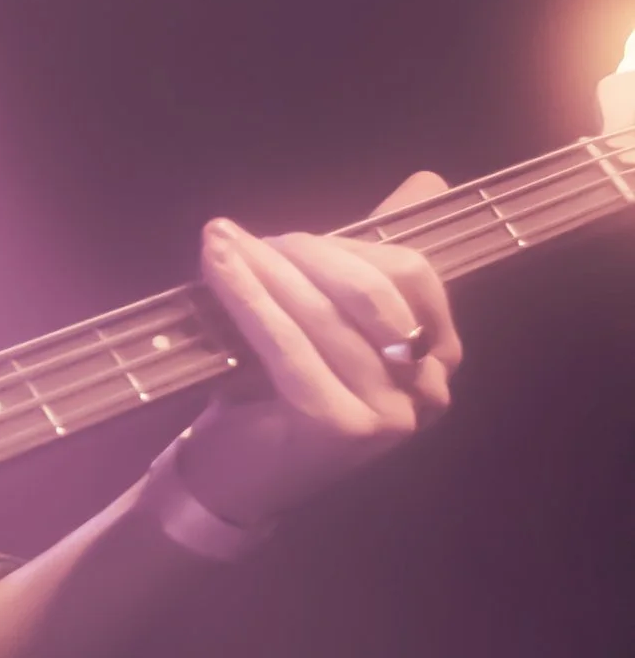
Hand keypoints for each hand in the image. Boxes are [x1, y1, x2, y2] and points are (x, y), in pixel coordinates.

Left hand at [172, 174, 460, 535]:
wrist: (235, 478)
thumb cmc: (280, 390)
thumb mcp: (328, 320)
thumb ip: (371, 260)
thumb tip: (429, 180)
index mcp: (439, 360)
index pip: (411, 273)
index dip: (347, 245)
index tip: (286, 237)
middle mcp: (430, 393)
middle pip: (369, 290)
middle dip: (304, 253)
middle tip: (241, 237)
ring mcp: (392, 415)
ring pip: (323, 315)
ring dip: (264, 269)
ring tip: (219, 242)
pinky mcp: (342, 427)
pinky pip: (290, 344)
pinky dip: (249, 298)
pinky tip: (217, 267)